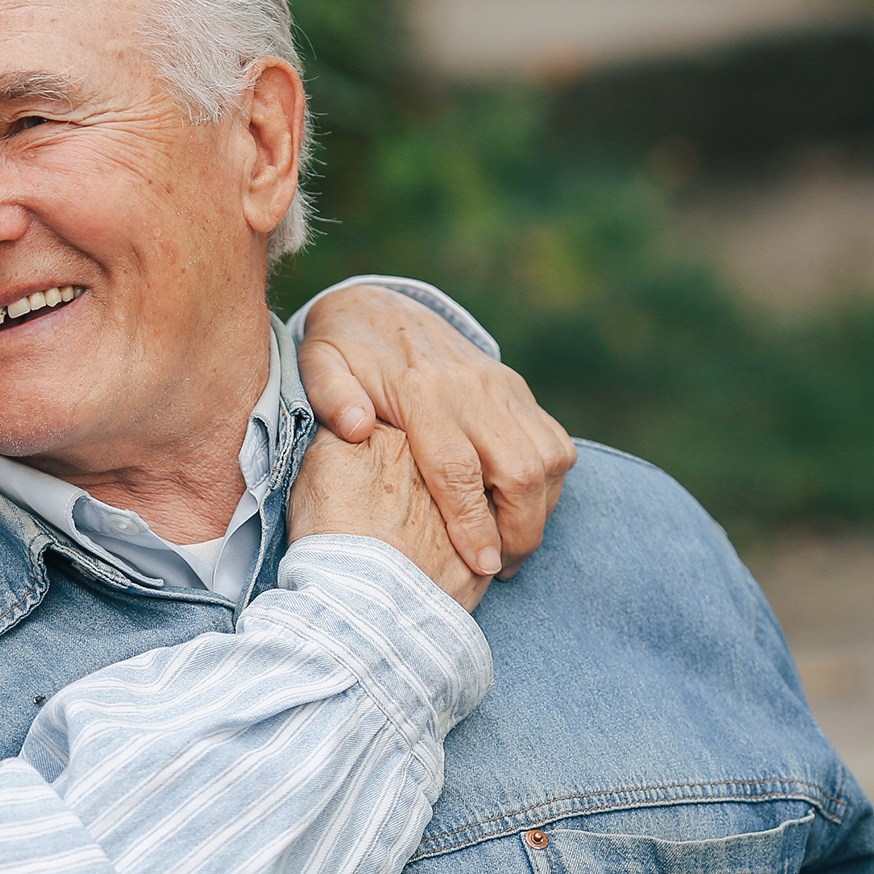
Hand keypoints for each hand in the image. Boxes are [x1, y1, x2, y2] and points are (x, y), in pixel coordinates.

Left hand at [299, 285, 575, 580]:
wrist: (377, 305)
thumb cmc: (341, 351)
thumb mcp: (318, 366)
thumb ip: (332, 397)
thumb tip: (356, 429)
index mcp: (420, 391)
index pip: (457, 468)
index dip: (473, 522)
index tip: (482, 566)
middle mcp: (472, 389)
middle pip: (519, 470)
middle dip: (520, 529)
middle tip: (498, 568)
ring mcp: (501, 387)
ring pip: (549, 458)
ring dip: (539, 510)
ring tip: (510, 547)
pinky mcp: (515, 388)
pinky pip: (555, 442)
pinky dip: (548, 483)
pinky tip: (521, 509)